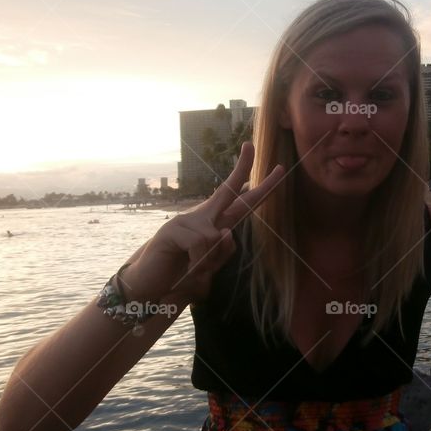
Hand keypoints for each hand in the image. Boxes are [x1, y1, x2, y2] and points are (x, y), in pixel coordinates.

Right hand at [135, 142, 284, 301]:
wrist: (151, 285)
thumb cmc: (183, 272)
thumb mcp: (211, 264)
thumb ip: (224, 250)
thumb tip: (226, 231)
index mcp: (215, 222)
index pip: (241, 201)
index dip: (260, 187)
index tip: (279, 168)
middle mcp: (202, 216)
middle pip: (227, 190)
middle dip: (242, 168)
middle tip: (250, 145)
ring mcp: (185, 220)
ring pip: (216, 237)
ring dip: (209, 262)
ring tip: (193, 269)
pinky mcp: (172, 230)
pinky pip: (201, 244)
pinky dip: (198, 262)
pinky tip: (186, 267)